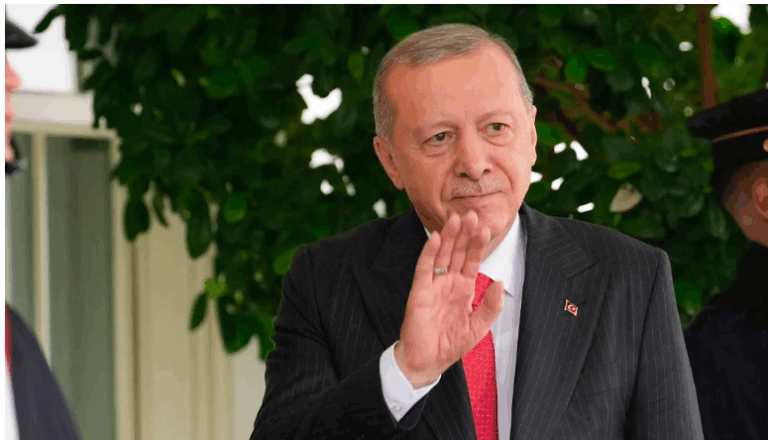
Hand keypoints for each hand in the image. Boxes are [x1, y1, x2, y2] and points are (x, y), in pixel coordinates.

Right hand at [394, 211, 503, 387]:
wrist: (428, 360)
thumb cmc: (451, 345)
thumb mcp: (478, 327)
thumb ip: (490, 306)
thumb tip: (499, 281)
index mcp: (463, 288)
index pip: (472, 260)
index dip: (479, 244)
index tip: (486, 227)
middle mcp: (449, 282)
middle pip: (458, 252)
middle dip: (465, 233)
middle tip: (473, 213)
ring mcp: (434, 284)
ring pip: (442, 254)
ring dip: (449, 236)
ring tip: (456, 218)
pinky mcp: (420, 290)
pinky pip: (425, 267)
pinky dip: (430, 252)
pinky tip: (437, 237)